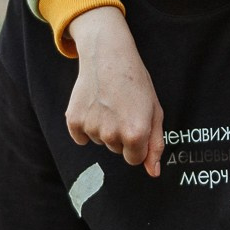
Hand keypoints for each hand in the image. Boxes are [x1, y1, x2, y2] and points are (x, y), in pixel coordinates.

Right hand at [63, 8, 163, 176]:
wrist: (108, 56)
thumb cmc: (135, 82)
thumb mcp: (154, 111)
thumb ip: (155, 145)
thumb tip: (153, 172)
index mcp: (135, 134)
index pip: (134, 159)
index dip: (137, 143)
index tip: (135, 124)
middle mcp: (112, 135)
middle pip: (116, 150)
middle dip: (121, 134)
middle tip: (122, 108)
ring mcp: (91, 128)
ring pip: (100, 141)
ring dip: (104, 127)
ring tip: (109, 103)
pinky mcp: (73, 121)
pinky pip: (80, 137)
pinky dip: (85, 125)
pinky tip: (93, 106)